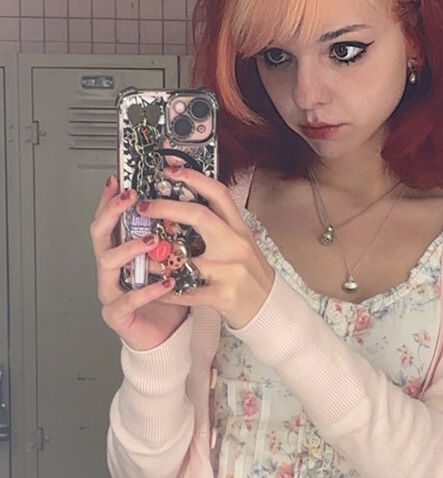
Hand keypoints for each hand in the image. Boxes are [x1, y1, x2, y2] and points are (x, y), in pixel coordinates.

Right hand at [90, 175, 190, 350]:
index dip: (110, 199)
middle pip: (99, 234)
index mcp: (120, 251)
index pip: (110, 219)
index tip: (119, 180)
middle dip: (112, 213)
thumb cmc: (166, 296)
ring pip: (107, 263)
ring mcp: (109, 290)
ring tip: (153, 240)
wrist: (166, 335)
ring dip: (130, 248)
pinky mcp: (117, 314)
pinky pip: (127, 300)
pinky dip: (147, 290)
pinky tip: (165, 282)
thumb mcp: (170, 260)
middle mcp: (110, 268)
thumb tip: (185, 205)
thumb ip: (169, 237)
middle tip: (132, 199)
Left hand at [133, 167, 275, 329]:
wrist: (268, 307)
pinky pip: (186, 292)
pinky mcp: (222, 295)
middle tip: (144, 207)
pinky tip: (154, 289)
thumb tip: (186, 206)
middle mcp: (236, 245)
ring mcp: (230, 270)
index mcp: (239, 229)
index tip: (170, 170)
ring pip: (185, 259)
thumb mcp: (241, 243)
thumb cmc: (250, 274)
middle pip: (200, 216)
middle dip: (167, 207)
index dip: (194, 178)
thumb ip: (219, 226)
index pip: (218, 194)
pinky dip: (166, 292)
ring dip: (157, 258)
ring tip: (139, 257)